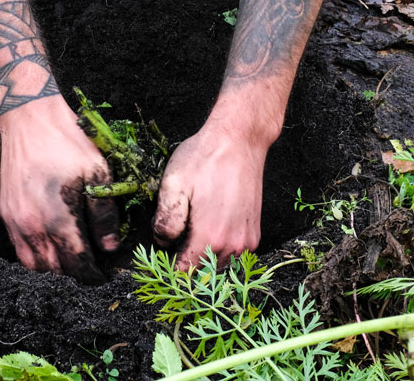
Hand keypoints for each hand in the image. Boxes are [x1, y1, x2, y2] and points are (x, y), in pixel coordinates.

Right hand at [0, 97, 119, 282]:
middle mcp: (32, 227)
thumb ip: (104, 214)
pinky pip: (19, 250)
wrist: (28, 119)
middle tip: (91, 277)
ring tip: (71, 270)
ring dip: (52, 274)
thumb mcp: (97, 173)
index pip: (78, 264)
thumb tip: (110, 247)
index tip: (105, 281)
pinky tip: (50, 253)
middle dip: (74, 280)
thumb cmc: (67, 143)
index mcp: (58, 219)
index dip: (93, 278)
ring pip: (32, 266)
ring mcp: (15, 222)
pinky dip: (34, 259)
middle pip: (53, 272)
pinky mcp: (5, 214)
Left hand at [152, 119, 266, 270]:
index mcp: (209, 236)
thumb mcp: (173, 184)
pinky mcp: (254, 232)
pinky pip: (233, 254)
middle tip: (172, 238)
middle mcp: (232, 245)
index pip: (183, 273)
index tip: (160, 254)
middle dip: (184, 261)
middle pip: (201, 272)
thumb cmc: (205, 158)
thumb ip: (165, 221)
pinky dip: (219, 249)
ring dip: (203, 256)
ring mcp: (246, 240)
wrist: (240, 140)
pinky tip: (209, 227)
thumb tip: (162, 242)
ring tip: (190, 231)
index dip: (167, 267)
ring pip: (218, 265)